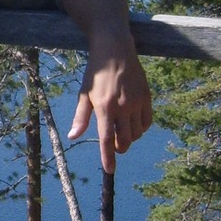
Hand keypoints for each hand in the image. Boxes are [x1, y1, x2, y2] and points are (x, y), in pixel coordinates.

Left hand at [68, 34, 152, 173]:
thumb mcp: (84, 94)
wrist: (115, 49)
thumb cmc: (96, 73)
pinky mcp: (147, 96)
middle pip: (125, 140)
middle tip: (114, 146)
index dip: (108, 157)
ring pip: (137, 133)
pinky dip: (141, 128)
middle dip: (119, 148)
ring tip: (121, 131)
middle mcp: (122, 106)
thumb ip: (80, 117)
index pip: (106, 139)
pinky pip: (147, 122)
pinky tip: (132, 124)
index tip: (109, 170)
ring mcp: (137, 102)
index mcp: (104, 107)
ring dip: (129, 138)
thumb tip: (73, 136)